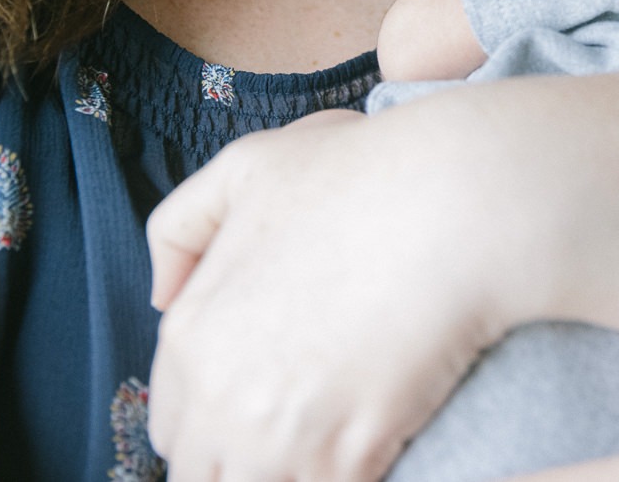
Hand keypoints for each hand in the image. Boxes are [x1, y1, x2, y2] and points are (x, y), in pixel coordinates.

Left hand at [145, 108, 520, 480]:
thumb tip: (163, 295)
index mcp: (191, 336)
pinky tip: (377, 430)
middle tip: (298, 419)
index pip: (172, 426)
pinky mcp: (352, 457)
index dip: (213, 418)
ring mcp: (285, 437)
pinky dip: (354, 469)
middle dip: (242, 458)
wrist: (456, 206)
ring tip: (334, 427)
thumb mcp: (246, 167)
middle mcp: (223, 399)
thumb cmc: (361, 174)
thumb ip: (181, 227)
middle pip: (205, 474)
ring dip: (295, 468)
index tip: (258, 403)